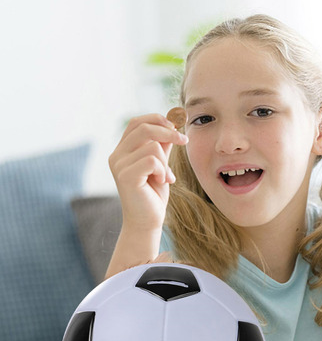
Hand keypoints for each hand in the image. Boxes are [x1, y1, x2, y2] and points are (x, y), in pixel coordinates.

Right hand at [108, 114, 187, 231]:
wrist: (147, 221)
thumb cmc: (153, 195)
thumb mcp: (161, 165)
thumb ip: (162, 146)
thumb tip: (172, 125)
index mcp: (122, 151)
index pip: (137, 122)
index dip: (158, 119)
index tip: (177, 126)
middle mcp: (117, 156)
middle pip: (143, 127)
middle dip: (168, 131)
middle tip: (184, 141)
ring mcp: (119, 165)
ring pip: (152, 145)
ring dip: (166, 161)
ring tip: (165, 176)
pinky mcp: (126, 176)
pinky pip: (152, 160)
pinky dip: (163, 170)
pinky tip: (163, 181)